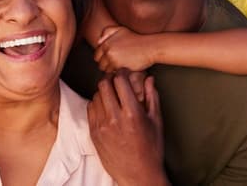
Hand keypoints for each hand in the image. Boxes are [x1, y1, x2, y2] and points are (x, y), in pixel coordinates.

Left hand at [87, 69, 167, 185]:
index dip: (122, 73)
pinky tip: (106, 107)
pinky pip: (90, 110)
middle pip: (104, 85)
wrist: (137, 173)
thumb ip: (152, 97)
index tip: (125, 73)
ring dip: (103, 92)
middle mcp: (114, 118)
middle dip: (110, 79)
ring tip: (112, 95)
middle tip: (116, 80)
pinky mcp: (94, 134)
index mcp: (132, 113)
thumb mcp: (156, 121)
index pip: (120, 81)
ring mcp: (101, 126)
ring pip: (95, 96)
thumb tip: (149, 79)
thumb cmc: (151, 148)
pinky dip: (97, 104)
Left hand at [93, 26, 153, 72]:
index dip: (104, 58)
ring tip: (121, 64)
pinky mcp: (119, 66)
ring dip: (112, 69)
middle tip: (117, 62)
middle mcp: (108, 50)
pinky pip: (113, 73)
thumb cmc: (137, 39)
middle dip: (107, 64)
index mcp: (107, 42)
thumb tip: (99, 42)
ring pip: (106, 70)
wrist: (151, 47)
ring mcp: (113, 58)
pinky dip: (118, 71)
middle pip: (100, 64)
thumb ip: (107, 32)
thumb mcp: (121, 30)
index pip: (97, 55)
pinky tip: (125, 67)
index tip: (112, 58)